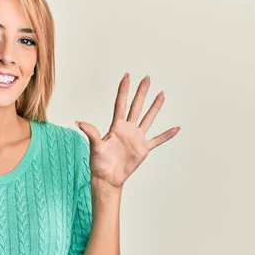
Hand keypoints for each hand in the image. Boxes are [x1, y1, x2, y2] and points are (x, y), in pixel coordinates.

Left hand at [76, 73, 180, 188]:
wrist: (107, 178)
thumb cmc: (99, 163)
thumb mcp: (95, 147)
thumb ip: (91, 133)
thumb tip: (79, 122)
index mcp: (116, 126)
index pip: (120, 104)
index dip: (124, 90)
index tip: (127, 76)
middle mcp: (127, 129)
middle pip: (136, 106)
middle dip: (141, 92)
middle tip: (147, 78)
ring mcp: (136, 138)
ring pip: (148, 118)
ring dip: (155, 107)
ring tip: (161, 94)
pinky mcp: (143, 149)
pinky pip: (158, 140)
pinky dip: (167, 134)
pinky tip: (176, 128)